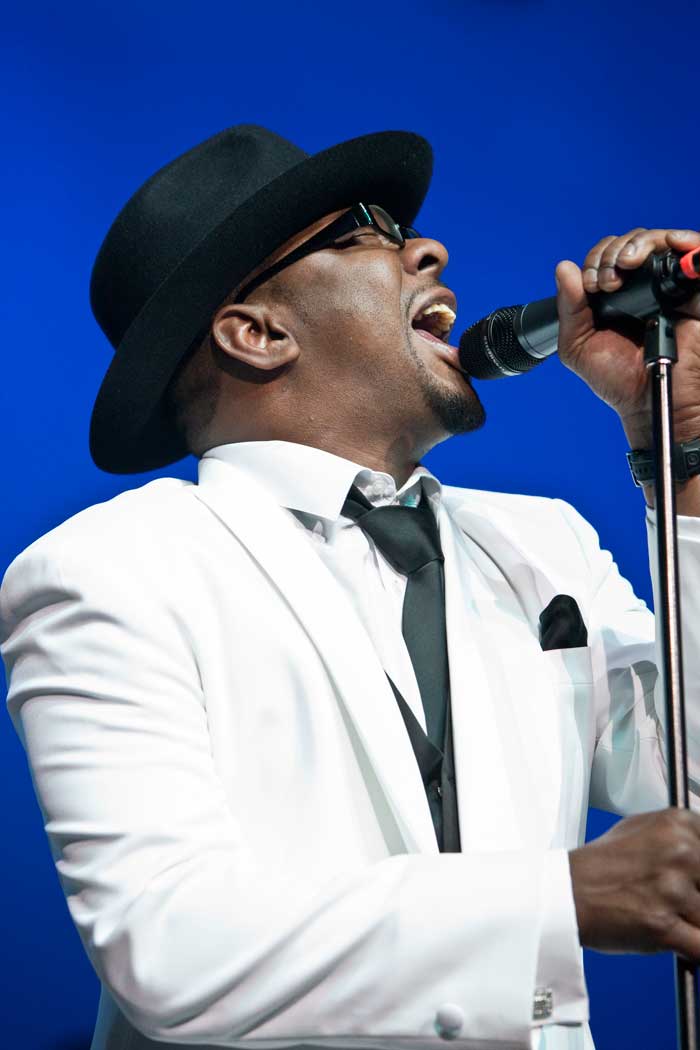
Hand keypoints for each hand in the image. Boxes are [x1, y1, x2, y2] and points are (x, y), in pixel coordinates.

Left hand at [555, 228, 699, 447]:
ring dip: (639, 244)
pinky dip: (685, 241)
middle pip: (632, 242)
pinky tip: (670, 244)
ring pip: (660, 241)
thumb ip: (569, 309)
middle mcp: (643, 287)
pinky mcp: (695, 294)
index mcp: (616, 296)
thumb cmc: (617, 380)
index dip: (596, 259)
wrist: (647, 402)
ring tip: (627, 265)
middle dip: (612, 253)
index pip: (608, 254)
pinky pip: (695, 255)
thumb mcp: (578, 346)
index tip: (592, 286)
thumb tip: (564, 267)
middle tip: (606, 282)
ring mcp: (670, 288)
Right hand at [569, 808, 699, 960]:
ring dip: (691, 924)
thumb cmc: (601, 866)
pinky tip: (676, 940)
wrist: (566, 892)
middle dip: (698, 898)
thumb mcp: (643, 830)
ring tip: (666, 916)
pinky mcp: (663, 925)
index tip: (695, 882)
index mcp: (678, 825)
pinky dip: (692, 949)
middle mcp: (679, 852)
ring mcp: (671, 888)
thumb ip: (683, 839)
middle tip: (678, 900)